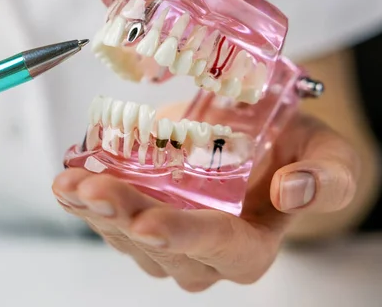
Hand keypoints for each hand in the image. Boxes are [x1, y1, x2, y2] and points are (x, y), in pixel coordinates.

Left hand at [52, 107, 358, 291]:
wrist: (258, 141)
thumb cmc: (294, 151)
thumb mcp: (329, 156)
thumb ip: (325, 177)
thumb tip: (292, 190)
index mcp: (250, 246)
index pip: (219, 249)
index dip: (184, 238)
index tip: (150, 224)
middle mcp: (202, 254)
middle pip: (160, 245)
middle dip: (124, 217)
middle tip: (94, 189)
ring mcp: (164, 239)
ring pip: (124, 236)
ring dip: (94, 210)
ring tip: (71, 183)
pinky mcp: (139, 218)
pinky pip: (107, 219)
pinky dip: (82, 201)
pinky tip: (65, 184)